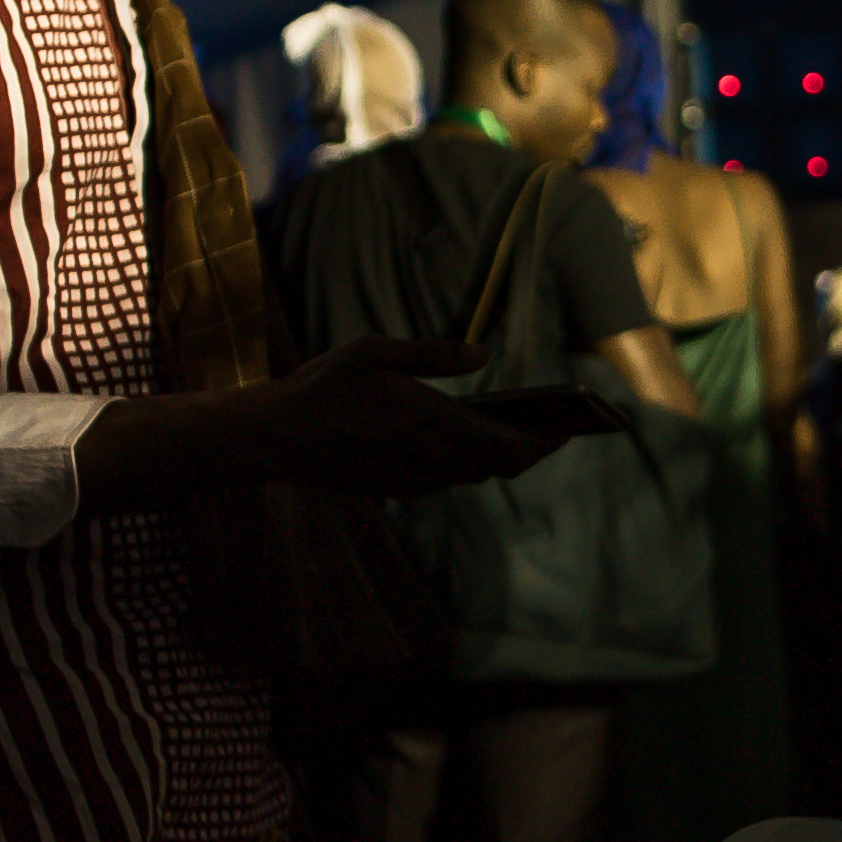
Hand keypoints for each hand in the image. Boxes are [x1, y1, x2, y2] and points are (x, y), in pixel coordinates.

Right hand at [258, 339, 597, 496]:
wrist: (274, 437)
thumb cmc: (322, 385)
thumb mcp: (374, 352)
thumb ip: (432, 354)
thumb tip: (482, 355)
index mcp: (432, 424)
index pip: (509, 445)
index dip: (544, 440)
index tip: (568, 427)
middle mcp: (430, 461)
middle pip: (499, 465)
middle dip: (529, 448)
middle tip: (552, 426)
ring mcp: (414, 481)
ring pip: (475, 474)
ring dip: (499, 455)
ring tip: (520, 429)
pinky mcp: (397, 489)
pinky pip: (447, 478)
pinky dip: (467, 461)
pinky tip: (468, 438)